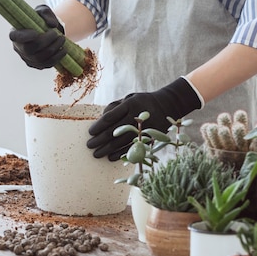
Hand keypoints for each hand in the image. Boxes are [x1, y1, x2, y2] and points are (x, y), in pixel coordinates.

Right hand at [9, 5, 66, 69]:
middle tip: (55, 34)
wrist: (48, 32)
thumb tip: (52, 25)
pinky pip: (47, 64)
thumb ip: (46, 14)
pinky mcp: (37, 65)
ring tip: (62, 39)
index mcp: (16, 33)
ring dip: (54, 48)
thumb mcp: (43, 11)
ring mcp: (27, 58)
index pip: (15, 37)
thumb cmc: (42, 20)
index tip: (36, 32)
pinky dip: (57, 57)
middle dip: (45, 41)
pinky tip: (63, 49)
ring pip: (40, 58)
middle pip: (30, 49)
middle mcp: (19, 48)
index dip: (24, 36)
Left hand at [86, 77, 201, 160]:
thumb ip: (114, 107)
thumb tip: (99, 119)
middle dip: (99, 140)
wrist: (168, 105)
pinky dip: (121, 154)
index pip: (110, 117)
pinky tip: (111, 157)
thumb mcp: (129, 98)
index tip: (90, 132)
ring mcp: (145, 128)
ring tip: (97, 154)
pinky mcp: (151, 137)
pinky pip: (133, 148)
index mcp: (130, 104)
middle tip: (89, 145)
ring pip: (122, 142)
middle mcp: (137, 116)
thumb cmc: (142, 102)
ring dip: (107, 149)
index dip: (98, 126)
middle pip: (114, 131)